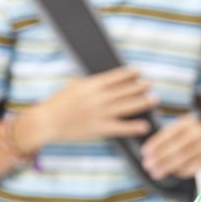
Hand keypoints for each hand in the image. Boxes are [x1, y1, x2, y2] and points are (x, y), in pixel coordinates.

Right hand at [21, 66, 156, 149]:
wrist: (45, 122)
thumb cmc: (57, 104)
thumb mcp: (72, 87)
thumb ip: (88, 83)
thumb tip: (101, 79)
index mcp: (91, 85)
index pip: (115, 77)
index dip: (129, 73)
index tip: (138, 71)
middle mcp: (98, 98)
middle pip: (125, 90)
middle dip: (140, 86)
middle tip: (151, 84)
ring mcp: (99, 114)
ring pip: (127, 106)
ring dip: (143, 102)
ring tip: (155, 99)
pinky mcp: (99, 129)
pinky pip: (121, 127)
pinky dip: (134, 127)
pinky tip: (145, 125)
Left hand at [140, 114, 200, 179]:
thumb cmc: (193, 129)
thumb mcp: (183, 124)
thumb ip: (169, 135)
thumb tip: (148, 152)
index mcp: (188, 123)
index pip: (169, 134)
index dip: (156, 144)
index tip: (144, 152)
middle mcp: (198, 133)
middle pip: (175, 148)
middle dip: (159, 158)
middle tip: (147, 166)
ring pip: (184, 159)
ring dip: (167, 167)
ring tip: (155, 173)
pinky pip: (194, 166)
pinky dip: (182, 171)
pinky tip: (173, 173)